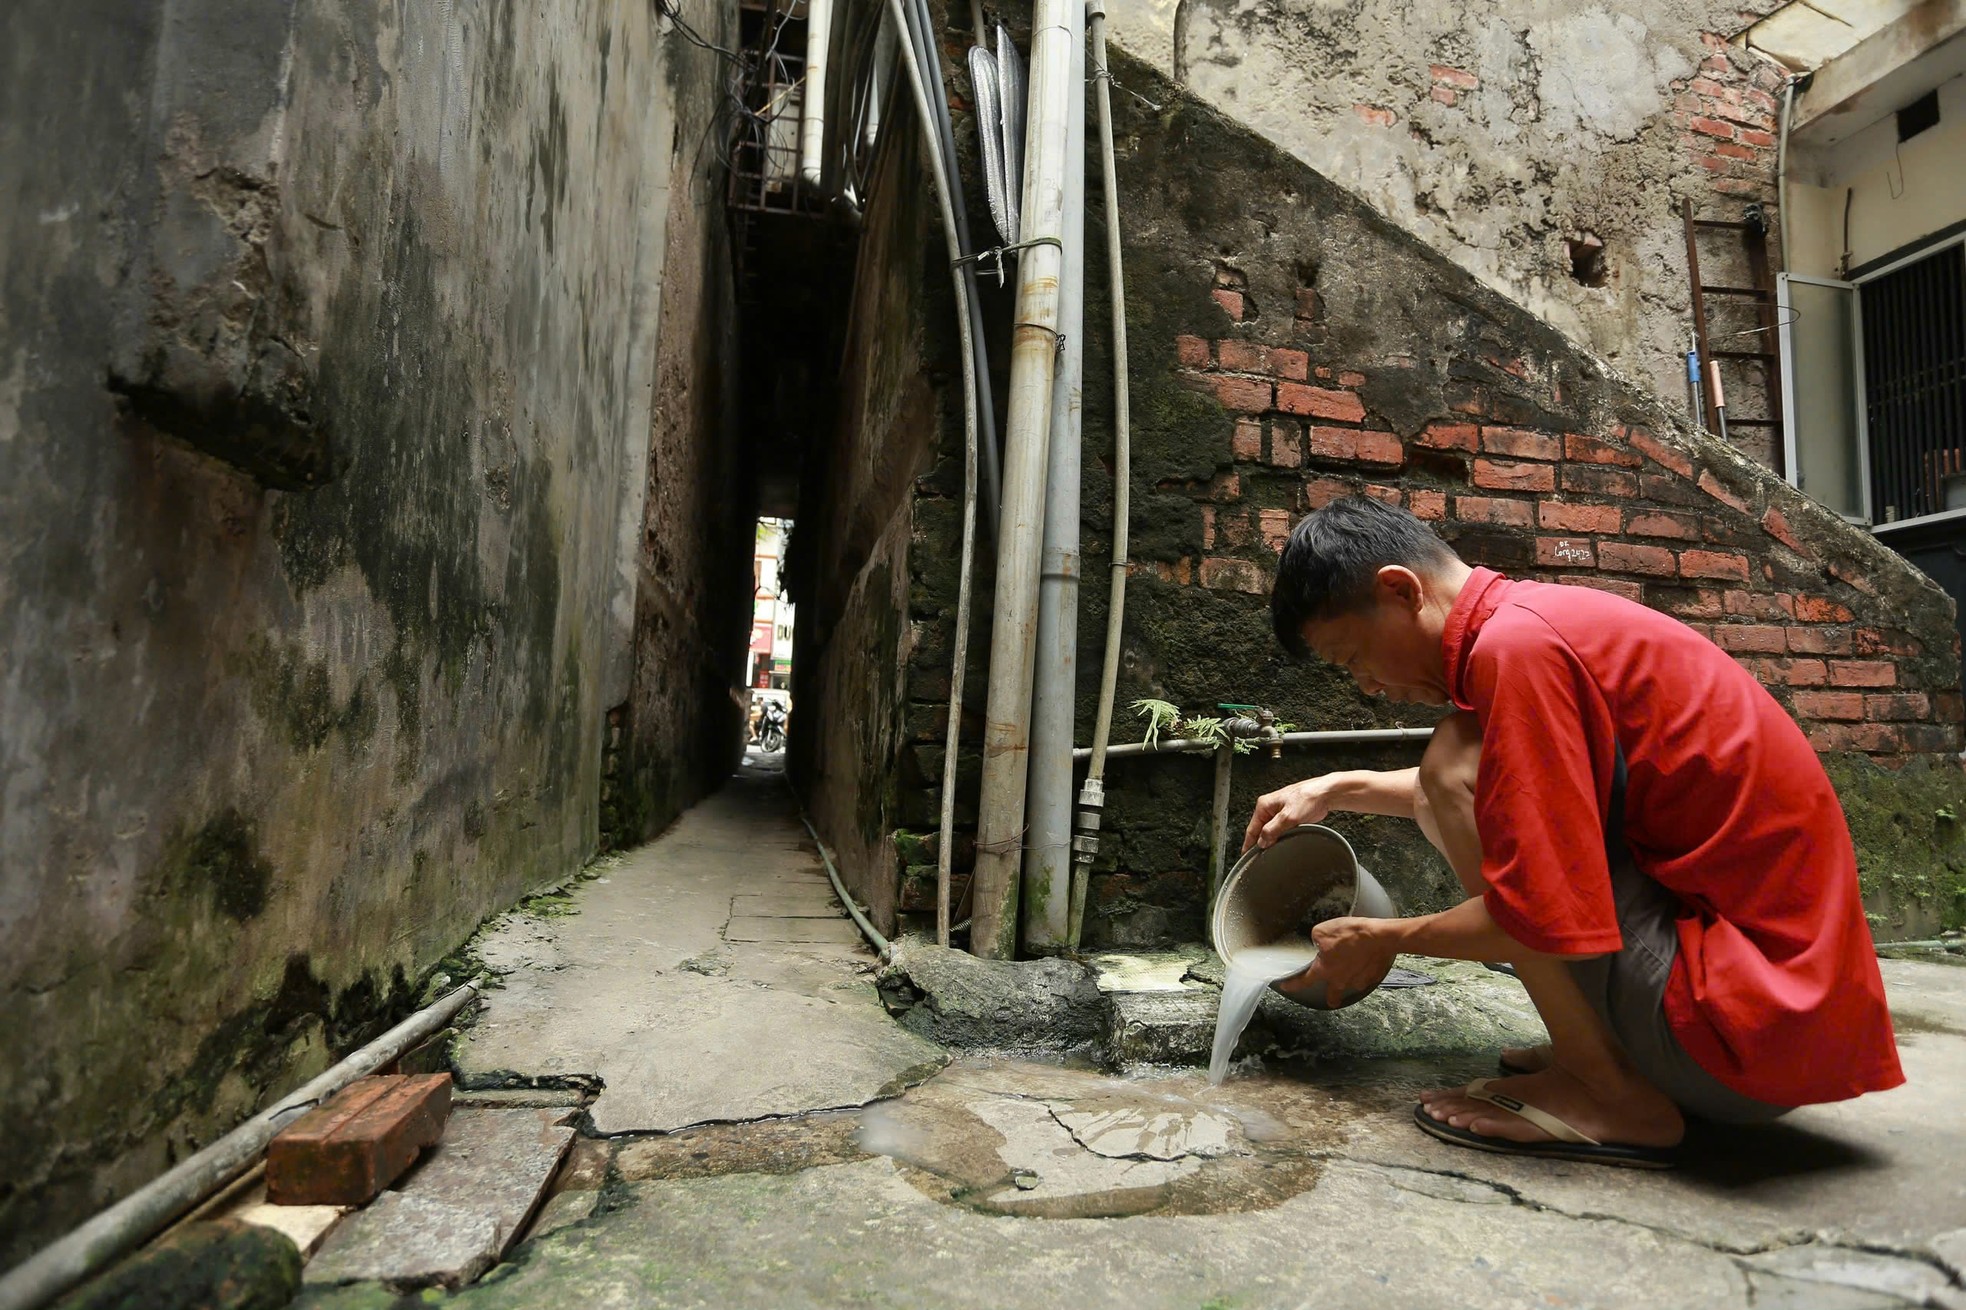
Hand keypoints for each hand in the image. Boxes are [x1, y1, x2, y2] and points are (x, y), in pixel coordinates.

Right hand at [1242, 775, 1341, 852]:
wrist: (1326, 794)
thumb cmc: (1308, 797)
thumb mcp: (1288, 817)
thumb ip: (1272, 830)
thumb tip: (1262, 841)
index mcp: (1264, 805)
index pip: (1252, 828)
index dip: (1248, 843)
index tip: (1246, 855)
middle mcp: (1270, 807)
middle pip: (1260, 830)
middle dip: (1261, 842)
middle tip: (1262, 856)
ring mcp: (1280, 811)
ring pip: (1271, 830)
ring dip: (1272, 839)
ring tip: (1273, 850)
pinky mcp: (1290, 816)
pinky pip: (1281, 829)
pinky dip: (1281, 837)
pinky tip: (1284, 842)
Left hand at [1276, 916, 1395, 1008]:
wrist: (1381, 938)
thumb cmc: (1352, 934)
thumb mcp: (1323, 930)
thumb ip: (1315, 939)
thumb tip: (1317, 942)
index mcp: (1325, 970)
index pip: (1303, 982)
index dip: (1292, 985)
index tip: (1286, 986)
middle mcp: (1340, 980)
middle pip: (1332, 996)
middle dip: (1330, 998)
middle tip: (1330, 998)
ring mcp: (1358, 981)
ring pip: (1350, 986)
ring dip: (1348, 981)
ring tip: (1349, 973)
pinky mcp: (1373, 977)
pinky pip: (1365, 978)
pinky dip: (1363, 973)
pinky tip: (1364, 964)